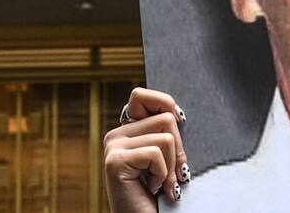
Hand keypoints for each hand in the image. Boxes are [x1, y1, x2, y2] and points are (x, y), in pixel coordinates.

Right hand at [103, 88, 189, 210]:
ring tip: (159, 184)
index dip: (164, 104)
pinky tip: (151, 188)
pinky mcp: (115, 161)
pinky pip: (156, 153)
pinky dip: (162, 175)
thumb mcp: (167, 156)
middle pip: (165, 117)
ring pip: (165, 137)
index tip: (176, 125)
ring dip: (171, 167)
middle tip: (169, 174)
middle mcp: (115, 136)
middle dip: (177, 150)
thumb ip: (166, 132)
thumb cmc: (161, 194)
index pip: (141, 95)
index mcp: (126, 131)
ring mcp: (112, 147)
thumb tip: (175, 112)